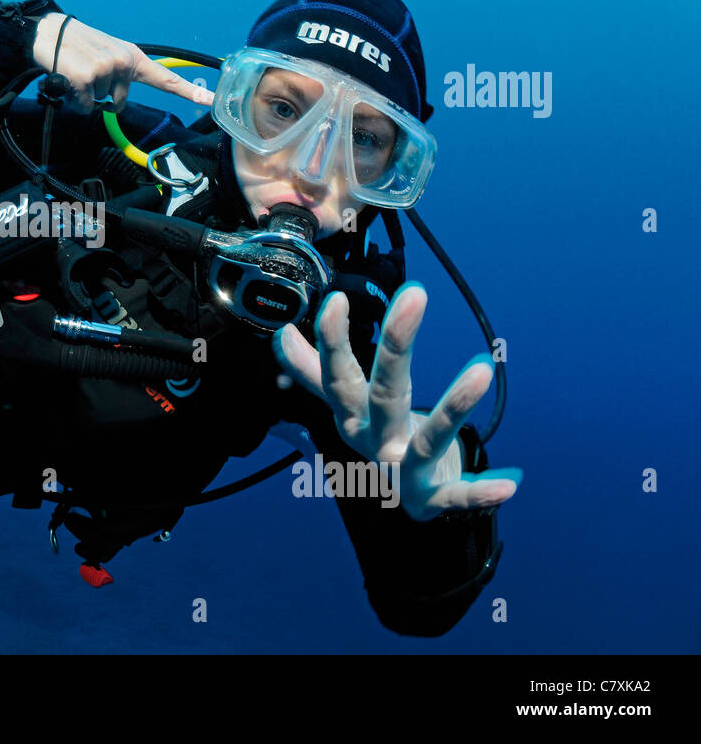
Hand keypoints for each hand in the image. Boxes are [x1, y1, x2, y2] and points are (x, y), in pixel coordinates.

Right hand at [32, 13, 213, 113]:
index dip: (189, 92)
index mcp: (133, 57)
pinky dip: (76, 100)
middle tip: (89, 73)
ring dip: (87, 95)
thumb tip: (118, 102)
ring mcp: (106, 69)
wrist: (50, 32)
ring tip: (78, 72)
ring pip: (101, 104)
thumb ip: (123, 74)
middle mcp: (123, 62)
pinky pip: (86, 107)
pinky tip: (70, 79)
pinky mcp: (86, 78)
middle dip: (103, 96)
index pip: (166, 78)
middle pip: (120, 102)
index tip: (210, 100)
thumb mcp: (109, 53)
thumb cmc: (81, 47)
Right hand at [272, 283, 522, 520]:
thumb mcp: (347, 405)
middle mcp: (374, 442)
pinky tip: (510, 483)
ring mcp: (405, 471)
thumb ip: (314, 371)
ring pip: (428, 440)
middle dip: (396, 345)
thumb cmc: (379, 439)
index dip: (332, 341)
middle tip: (414, 294)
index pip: (337, 376)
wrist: (404, 497)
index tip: (336, 300)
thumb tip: (281, 334)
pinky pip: (459, 496)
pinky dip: (480, 492)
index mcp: (351, 417)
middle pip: (382, 394)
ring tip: (482, 370)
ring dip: (454, 407)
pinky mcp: (435, 497)